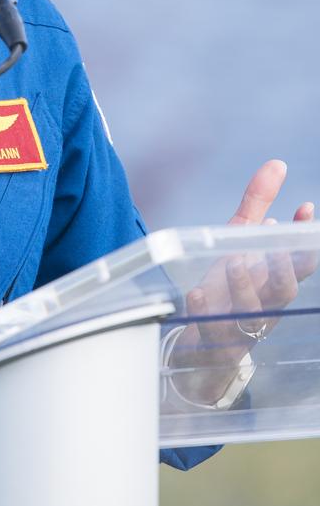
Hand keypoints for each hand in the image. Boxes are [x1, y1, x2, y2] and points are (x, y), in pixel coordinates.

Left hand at [170, 160, 314, 403]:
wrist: (201, 341)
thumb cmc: (227, 285)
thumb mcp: (238, 241)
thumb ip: (257, 204)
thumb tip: (277, 163)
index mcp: (273, 280)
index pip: (299, 261)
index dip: (305, 239)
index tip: (305, 209)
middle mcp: (263, 304)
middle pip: (284, 291)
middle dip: (283, 268)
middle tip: (276, 247)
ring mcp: (238, 325)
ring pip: (252, 314)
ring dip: (245, 286)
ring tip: (235, 261)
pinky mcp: (212, 341)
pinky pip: (212, 330)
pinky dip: (205, 310)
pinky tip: (198, 292)